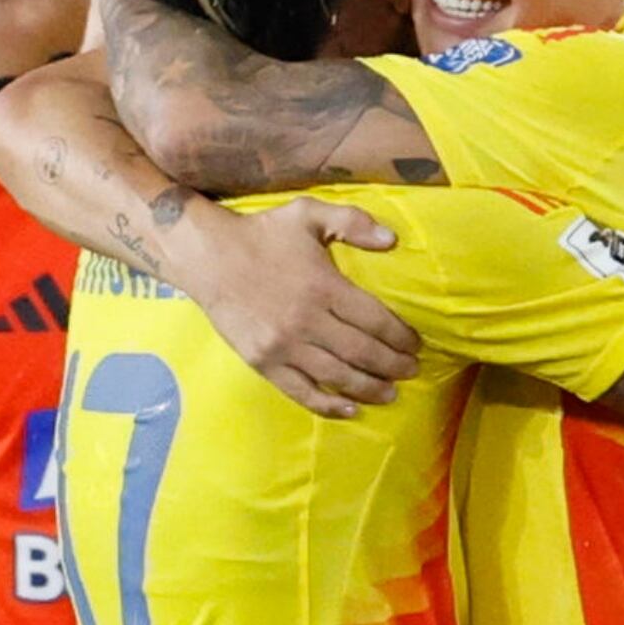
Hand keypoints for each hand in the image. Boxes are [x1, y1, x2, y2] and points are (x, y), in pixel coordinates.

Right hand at [175, 199, 419, 418]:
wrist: (208, 256)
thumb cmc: (262, 233)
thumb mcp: (308, 213)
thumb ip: (352, 221)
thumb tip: (392, 240)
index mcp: (324, 286)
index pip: (375, 320)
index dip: (400, 336)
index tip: (415, 344)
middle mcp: (308, 320)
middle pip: (362, 352)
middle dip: (393, 365)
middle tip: (411, 370)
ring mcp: (284, 345)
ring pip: (337, 376)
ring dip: (369, 388)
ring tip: (390, 393)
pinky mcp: (263, 361)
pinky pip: (301, 391)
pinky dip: (328, 405)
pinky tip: (349, 410)